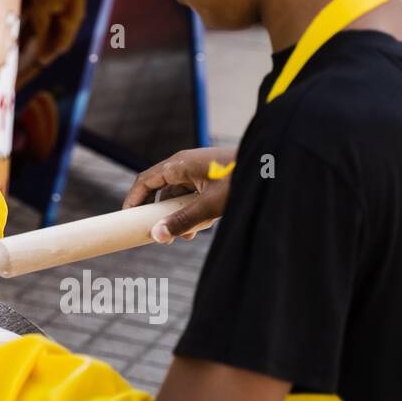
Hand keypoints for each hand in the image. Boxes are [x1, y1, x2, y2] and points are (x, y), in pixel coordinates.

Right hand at [121, 146, 236, 242]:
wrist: (274, 166)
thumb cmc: (243, 179)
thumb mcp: (211, 206)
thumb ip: (183, 221)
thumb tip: (156, 235)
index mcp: (179, 164)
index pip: (145, 180)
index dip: (134, 199)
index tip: (127, 218)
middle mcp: (186, 165)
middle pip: (162, 191)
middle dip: (162, 214)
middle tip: (162, 234)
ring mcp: (199, 170)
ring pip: (180, 195)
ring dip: (182, 215)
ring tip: (191, 233)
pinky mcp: (211, 177)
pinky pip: (194, 195)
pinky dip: (195, 210)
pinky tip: (205, 225)